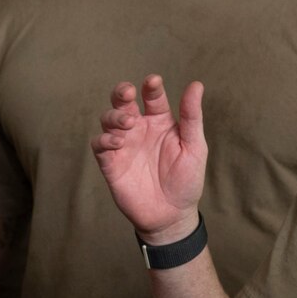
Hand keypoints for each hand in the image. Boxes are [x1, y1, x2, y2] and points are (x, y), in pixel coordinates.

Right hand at [91, 75, 207, 243]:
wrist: (172, 215)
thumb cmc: (186, 180)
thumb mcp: (194, 147)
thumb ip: (192, 116)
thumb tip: (196, 84)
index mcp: (159, 122)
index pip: (153, 97)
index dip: (151, 87)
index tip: (153, 82)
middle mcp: (139, 129)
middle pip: (123, 102)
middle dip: (121, 92)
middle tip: (127, 92)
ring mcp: (123, 145)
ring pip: (108, 120)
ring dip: (115, 116)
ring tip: (128, 123)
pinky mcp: (111, 164)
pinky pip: (100, 145)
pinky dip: (105, 139)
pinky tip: (118, 142)